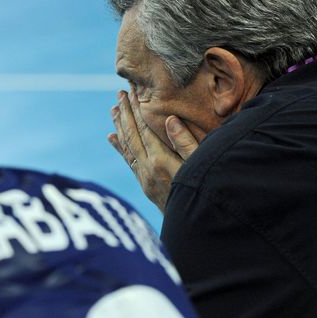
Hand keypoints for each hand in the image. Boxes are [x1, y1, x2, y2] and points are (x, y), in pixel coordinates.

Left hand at [108, 88, 198, 212]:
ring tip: (113, 109)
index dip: (138, 108)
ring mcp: (144, 177)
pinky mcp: (144, 185)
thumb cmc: (204, 192)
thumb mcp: (200, 165)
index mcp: (161, 161)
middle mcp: (148, 168)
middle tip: (120, 92)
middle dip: (126, 112)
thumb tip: (170, 119)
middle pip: (132, 134)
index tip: (133, 90)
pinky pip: (128, 161)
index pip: (144, 128)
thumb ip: (186, 143)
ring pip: (127, 147)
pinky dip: (119, 147)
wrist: (194, 226)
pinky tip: (111, 137)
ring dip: (119, 126)